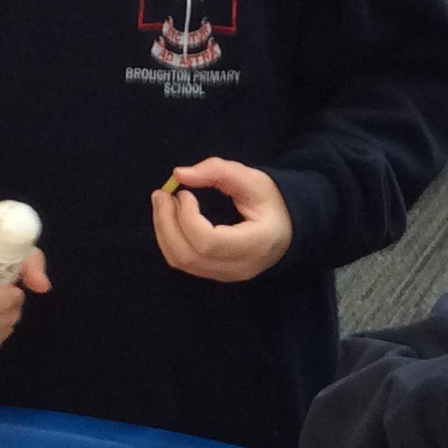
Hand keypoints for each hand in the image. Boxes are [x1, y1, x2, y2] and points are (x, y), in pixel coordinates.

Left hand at [151, 158, 292, 281]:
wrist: (287, 229)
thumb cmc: (272, 202)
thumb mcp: (252, 178)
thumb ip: (217, 171)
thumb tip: (178, 174)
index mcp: (256, 244)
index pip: (209, 242)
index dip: (188, 217)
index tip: (184, 193)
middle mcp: (240, 267)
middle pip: (189, 256)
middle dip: (166, 223)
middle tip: (161, 195)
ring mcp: (226, 276)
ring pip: (181, 262)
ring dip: (164, 231)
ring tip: (162, 204)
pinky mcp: (215, 274)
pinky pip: (184, 262)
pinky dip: (170, 239)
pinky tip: (171, 219)